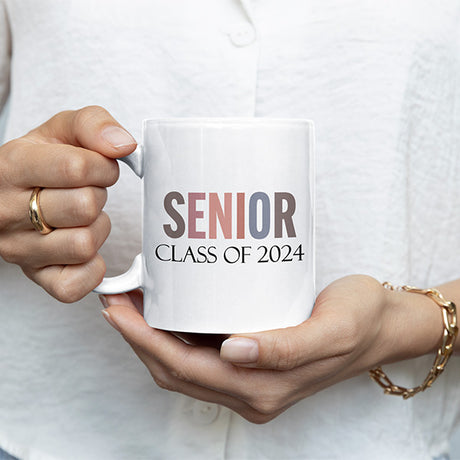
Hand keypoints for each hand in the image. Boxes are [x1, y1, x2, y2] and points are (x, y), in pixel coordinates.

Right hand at [0, 106, 136, 301]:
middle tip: (87, 192)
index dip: (104, 167)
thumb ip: (94, 125)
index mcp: (12, 166)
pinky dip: (92, 267)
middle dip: (98, 195)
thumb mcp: (63, 130)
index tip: (101, 167)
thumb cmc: (44, 161)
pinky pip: (76, 285)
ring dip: (97, 229)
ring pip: (84, 245)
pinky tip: (85, 247)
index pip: (76, 169)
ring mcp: (18, 249)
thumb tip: (124, 145)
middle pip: (85, 207)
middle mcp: (6, 211)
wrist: (16, 192)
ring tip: (82, 218)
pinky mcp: (36, 277)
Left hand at [100, 275, 441, 423]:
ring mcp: (250, 379)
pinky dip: (175, 336)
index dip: (145, 341)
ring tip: (132, 303)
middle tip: (115, 301)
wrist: (382, 325)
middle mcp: (250, 390)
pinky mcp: (253, 362)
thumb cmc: (359, 320)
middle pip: (175, 370)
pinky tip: (169, 310)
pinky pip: (201, 355)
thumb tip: (233, 351)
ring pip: (183, 365)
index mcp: (263, 388)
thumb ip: (285, 348)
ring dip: (151, 337)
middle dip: (137, 338)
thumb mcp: (331, 329)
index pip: (185, 369)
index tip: (118, 309)